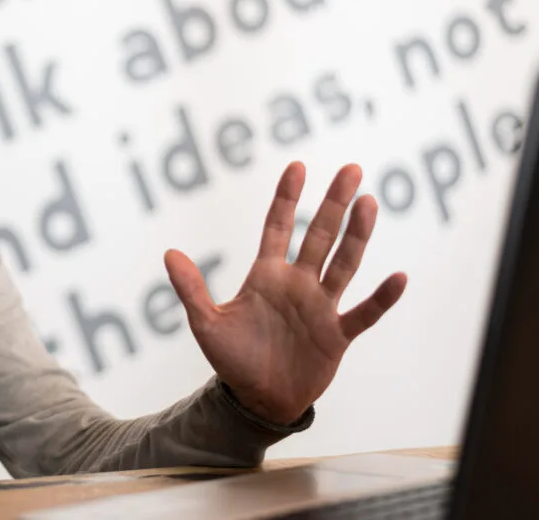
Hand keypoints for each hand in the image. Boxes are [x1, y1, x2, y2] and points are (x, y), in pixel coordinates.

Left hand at [164, 162, 406, 424]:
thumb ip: (190, 288)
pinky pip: (364, 313)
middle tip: (351, 169)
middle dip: (334, 203)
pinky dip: (381, 298)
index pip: (278, 226)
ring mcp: (320, 307)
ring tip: (369, 203)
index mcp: (267, 276)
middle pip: (319, 235)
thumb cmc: (232, 360)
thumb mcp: (206, 324)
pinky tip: (398, 277)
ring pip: (344, 264)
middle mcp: (298, 284)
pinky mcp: (337, 335)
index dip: (286, 197)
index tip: (297, 166)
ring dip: (357, 235)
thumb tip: (169, 253)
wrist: (256, 401)